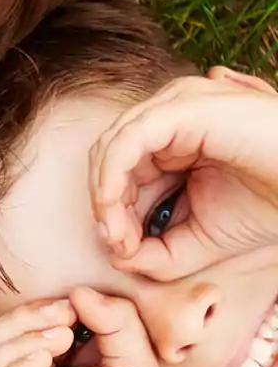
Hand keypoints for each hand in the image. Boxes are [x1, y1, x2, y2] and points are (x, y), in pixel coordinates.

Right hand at [0, 289, 194, 366]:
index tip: (71, 303)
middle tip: (62, 316)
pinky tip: (44, 359)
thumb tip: (79, 290)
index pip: (12, 336)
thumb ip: (113, 320)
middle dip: (21, 321)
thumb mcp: (133, 360)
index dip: (34, 312)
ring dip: (17, 341)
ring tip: (59, 337)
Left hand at [90, 68, 277, 280]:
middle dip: (106, 208)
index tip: (122, 251)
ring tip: (119, 235)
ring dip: (106, 197)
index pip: (117, 172)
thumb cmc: (269, 203)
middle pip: (108, 160)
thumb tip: (117, 258)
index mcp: (170, 141)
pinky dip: (112, 175)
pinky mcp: (181, 108)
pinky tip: (113, 206)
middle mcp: (167, 118)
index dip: (110, 213)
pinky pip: (128, 138)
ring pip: (111, 148)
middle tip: (118, 246)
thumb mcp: (202, 239)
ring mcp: (174, 108)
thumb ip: (158, 254)